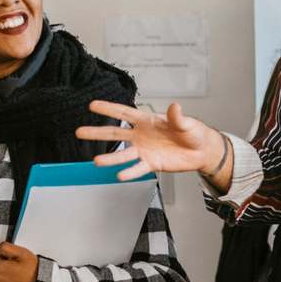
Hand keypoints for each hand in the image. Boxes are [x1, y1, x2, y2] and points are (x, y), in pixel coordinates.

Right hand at [74, 100, 228, 184]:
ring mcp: (144, 150)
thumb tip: (175, 107)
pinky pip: (138, 169)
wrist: (201, 151)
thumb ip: (178, 117)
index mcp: (147, 121)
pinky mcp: (151, 164)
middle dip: (97, 132)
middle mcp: (141, 136)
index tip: (92, 105)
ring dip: (110, 158)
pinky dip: (129, 172)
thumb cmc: (192, 133)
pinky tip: (120, 175)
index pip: (124, 113)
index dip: (109, 109)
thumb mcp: (186, 123)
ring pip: (123, 155)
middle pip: (115, 134)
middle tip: (79, 132)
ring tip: (96, 161)